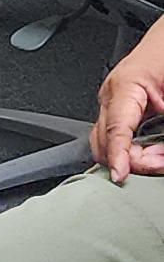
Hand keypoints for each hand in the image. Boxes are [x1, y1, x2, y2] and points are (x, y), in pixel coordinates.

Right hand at [92, 21, 163, 179]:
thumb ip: (163, 131)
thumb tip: (160, 156)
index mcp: (124, 86)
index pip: (114, 129)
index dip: (118, 156)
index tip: (121, 174)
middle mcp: (111, 95)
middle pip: (104, 142)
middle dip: (130, 160)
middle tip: (160, 162)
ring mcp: (110, 102)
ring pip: (105, 143)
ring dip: (130, 157)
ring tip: (158, 157)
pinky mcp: (116, 109)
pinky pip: (114, 137)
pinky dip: (130, 150)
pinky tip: (150, 151)